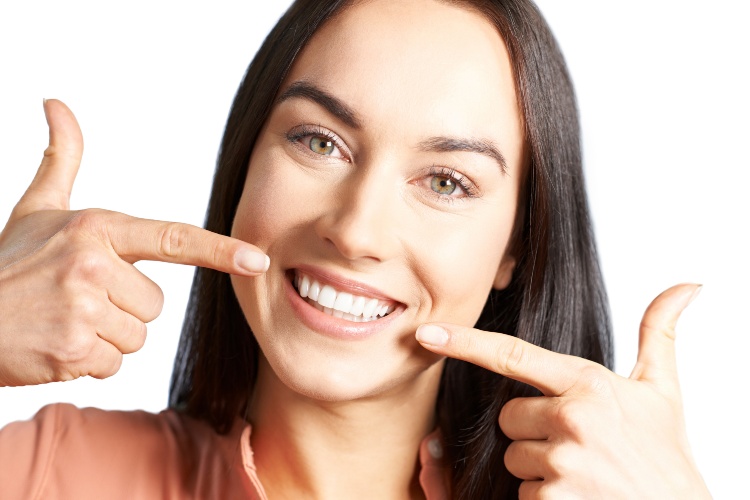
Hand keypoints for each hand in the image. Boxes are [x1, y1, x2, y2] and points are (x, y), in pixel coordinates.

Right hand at [0, 99, 267, 386]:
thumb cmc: (6, 265)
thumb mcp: (35, 209)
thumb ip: (61, 160)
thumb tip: (56, 104)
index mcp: (96, 228)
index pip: (172, 239)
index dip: (219, 250)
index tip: (257, 260)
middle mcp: (93, 265)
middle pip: (155, 305)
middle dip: (123, 309)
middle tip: (78, 300)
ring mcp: (82, 309)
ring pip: (136, 337)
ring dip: (107, 338)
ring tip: (65, 321)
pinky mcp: (72, 351)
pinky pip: (113, 364)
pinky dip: (88, 362)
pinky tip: (57, 345)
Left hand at [416, 284, 710, 498]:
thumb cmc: (666, 456)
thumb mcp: (663, 392)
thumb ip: (659, 334)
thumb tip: (687, 285)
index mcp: (588, 384)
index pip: (513, 355)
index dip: (464, 343)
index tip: (427, 333)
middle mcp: (572, 419)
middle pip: (509, 417)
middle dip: (531, 431)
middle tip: (576, 445)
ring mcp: (562, 462)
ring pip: (515, 457)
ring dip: (539, 467)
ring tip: (583, 473)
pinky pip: (523, 494)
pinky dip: (545, 498)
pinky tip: (579, 497)